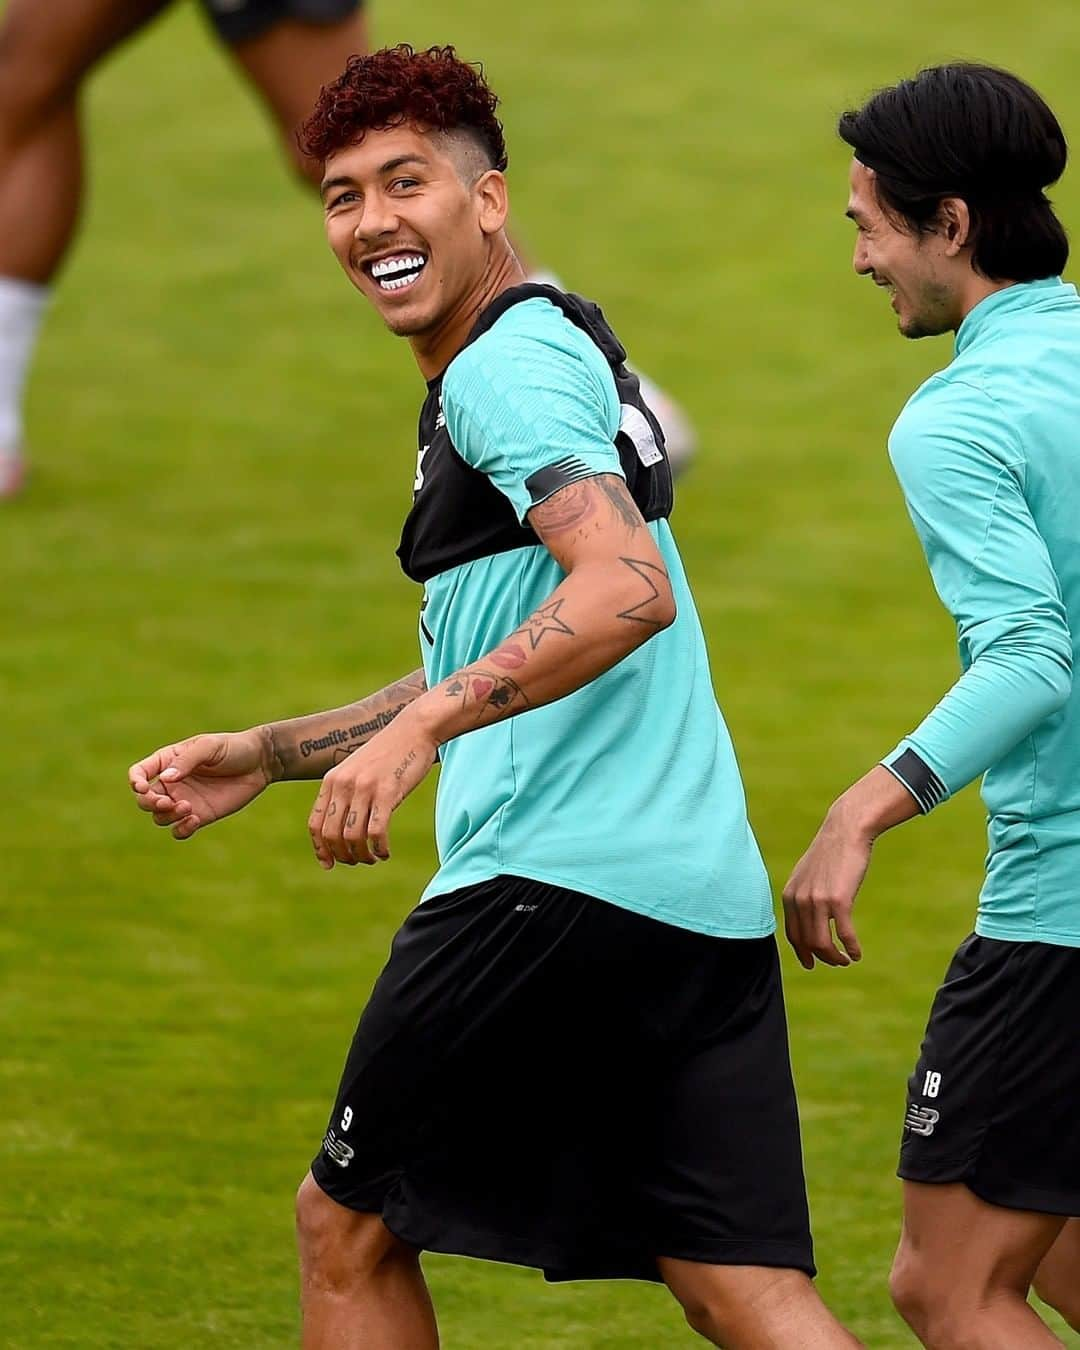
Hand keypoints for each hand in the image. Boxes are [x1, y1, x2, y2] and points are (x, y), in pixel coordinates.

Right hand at [128, 727, 274, 838]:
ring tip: (188, 807)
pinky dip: (180, 830)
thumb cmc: (233, 748)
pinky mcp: (199, 816)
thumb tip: (165, 779)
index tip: (143, 787)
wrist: (260, 763)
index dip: (135, 781)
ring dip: (167, 816)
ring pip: (159, 817)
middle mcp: (172, 783)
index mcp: (168, 761)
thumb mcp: (209, 747)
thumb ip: (187, 761)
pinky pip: (179, 830)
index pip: (139, 772)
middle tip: (166, 802)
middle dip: (150, 803)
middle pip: (145, 800)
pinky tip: (193, 820)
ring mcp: (184, 800)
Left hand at [308, 712, 436, 867]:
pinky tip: (385, 852)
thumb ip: (346, 793)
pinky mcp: (387, 791)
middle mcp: (343, 785)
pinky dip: (379, 848)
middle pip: (331, 835)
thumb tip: (341, 828)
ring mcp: (364, 788)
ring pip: (352, 837)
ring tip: (373, 858)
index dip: (320, 849)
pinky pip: (376, 831)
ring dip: (362, 856)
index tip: (329, 864)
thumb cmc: (388, 754)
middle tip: (359, 861)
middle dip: (343, 856)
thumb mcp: (357, 770)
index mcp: (332, 781)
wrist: (413, 729)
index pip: (315, 824)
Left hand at [781, 806, 869, 969]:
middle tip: (837, 963)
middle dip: (822, 958)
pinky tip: (857, 953)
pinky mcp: (839, 900)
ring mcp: (818, 901)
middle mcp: (799, 901)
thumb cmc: (830, 853)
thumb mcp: (807, 875)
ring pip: (822, 944)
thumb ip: (803, 895)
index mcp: (789, 896)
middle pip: (807, 943)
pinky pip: (844, 935)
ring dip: (835, 958)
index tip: (811, 963)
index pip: (792, 934)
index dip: (802, 952)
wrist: (845, 831)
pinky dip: (851, 948)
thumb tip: (807, 917)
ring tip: (846, 960)